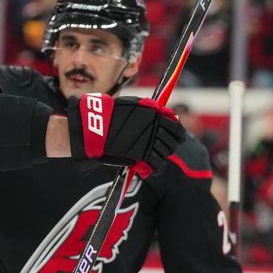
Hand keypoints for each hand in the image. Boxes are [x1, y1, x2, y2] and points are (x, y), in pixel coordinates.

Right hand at [67, 94, 185, 172]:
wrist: (95, 126)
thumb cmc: (109, 114)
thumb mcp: (133, 105)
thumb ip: (150, 110)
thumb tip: (166, 115)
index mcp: (155, 113)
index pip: (177, 128)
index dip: (177, 135)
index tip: (174, 138)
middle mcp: (155, 127)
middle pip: (173, 142)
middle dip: (169, 146)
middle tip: (160, 148)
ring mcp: (150, 141)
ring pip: (165, 153)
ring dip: (160, 156)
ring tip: (152, 158)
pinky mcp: (143, 154)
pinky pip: (157, 164)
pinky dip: (155, 167)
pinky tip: (150, 167)